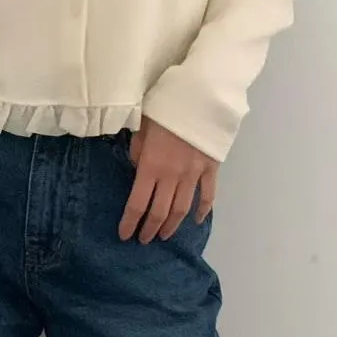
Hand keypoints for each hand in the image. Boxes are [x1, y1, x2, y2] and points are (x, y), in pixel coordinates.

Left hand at [119, 118, 218, 244]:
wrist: (202, 96)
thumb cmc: (166, 107)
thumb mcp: (141, 126)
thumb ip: (138, 151)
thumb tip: (139, 169)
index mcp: (151, 166)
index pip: (137, 204)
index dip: (130, 222)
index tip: (124, 235)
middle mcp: (172, 176)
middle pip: (160, 212)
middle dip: (150, 229)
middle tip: (144, 240)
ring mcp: (194, 174)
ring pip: (182, 209)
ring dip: (172, 225)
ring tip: (164, 236)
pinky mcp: (211, 169)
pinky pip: (208, 195)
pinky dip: (203, 210)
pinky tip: (197, 221)